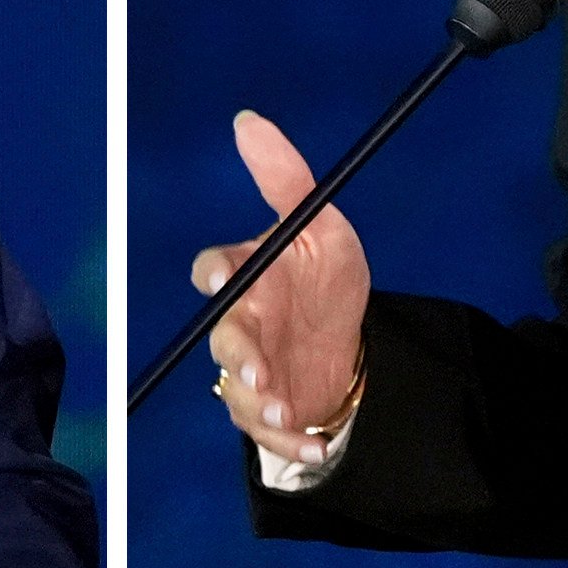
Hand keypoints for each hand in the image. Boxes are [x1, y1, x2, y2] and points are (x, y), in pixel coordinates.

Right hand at [190, 110, 369, 467]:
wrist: (351, 346)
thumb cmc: (327, 283)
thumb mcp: (324, 230)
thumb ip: (288, 182)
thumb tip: (248, 120)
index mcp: (248, 276)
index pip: (215, 270)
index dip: (216, 272)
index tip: (225, 273)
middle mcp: (240, 324)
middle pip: (225, 339)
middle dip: (241, 356)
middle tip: (261, 369)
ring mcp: (249, 372)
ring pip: (239, 392)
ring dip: (262, 406)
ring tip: (290, 411)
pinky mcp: (266, 412)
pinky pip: (269, 433)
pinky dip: (292, 443)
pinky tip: (318, 446)